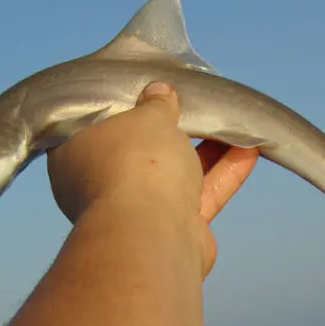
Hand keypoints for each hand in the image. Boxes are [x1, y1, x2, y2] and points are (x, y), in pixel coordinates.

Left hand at [46, 81, 259, 277]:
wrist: (152, 234)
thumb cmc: (134, 163)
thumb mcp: (147, 117)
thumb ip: (156, 103)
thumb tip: (159, 92)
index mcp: (75, 154)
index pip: (95, 124)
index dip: (123, 106)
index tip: (147, 90)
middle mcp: (100, 184)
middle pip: (141, 149)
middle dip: (173, 128)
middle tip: (195, 103)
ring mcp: (137, 210)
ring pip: (175, 173)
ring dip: (207, 149)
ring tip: (233, 123)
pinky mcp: (172, 229)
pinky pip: (199, 195)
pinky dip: (222, 173)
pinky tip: (249, 150)